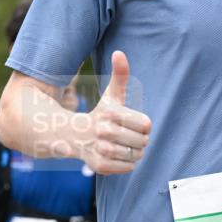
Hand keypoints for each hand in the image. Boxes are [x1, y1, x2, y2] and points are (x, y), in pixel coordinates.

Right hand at [76, 50, 151, 174]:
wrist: (75, 136)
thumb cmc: (101, 114)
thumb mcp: (111, 95)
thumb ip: (119, 75)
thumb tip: (119, 53)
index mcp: (112, 113)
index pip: (146, 125)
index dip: (142, 125)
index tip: (131, 124)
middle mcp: (104, 131)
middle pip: (143, 141)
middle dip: (140, 140)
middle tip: (127, 137)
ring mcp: (101, 150)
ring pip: (136, 156)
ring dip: (135, 153)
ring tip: (123, 146)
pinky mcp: (100, 166)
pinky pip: (128, 168)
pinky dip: (127, 164)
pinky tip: (117, 156)